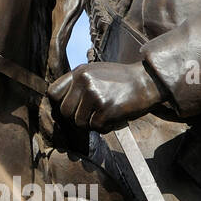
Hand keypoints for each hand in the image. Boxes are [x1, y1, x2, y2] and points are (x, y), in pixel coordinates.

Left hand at [49, 62, 164, 131]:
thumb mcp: (96, 73)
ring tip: (107, 114)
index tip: (72, 108)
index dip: (61, 104)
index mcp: (79, 72)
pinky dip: (106, 127)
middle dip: (78, 117)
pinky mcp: (105, 109)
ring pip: (79, 122)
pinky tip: (115, 117)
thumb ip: (78, 84)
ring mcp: (95, 94)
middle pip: (65, 111)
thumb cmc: (122, 81)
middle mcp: (84, 81)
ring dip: (92, 123)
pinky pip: (96, 128)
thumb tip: (60, 104)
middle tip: (93, 115)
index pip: (53, 93)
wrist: (148, 81)